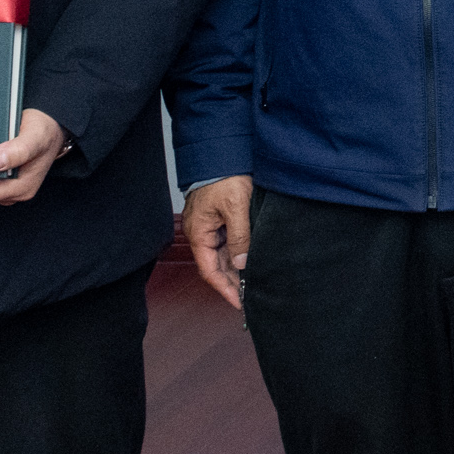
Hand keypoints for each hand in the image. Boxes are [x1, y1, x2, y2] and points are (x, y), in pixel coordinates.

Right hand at [180, 176, 254, 310]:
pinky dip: (238, 253)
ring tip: (254, 282)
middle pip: (216, 265)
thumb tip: (242, 264)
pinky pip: (227, 242)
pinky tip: (251, 260)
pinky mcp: (220, 217)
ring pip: (222, 255)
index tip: (239, 302)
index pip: (210, 270)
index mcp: (199, 232)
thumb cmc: (225, 176)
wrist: (223, 151)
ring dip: (236, 269)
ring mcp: (210, 225)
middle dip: (232, 282)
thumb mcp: (236, 207)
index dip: (225, 289)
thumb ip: (239, 237)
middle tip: (251, 297)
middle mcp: (202, 232)